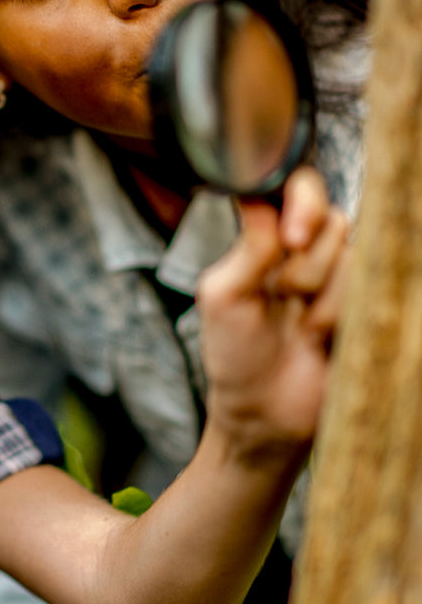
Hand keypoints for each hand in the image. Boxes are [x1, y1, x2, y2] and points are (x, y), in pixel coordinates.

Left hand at [197, 166, 348, 460]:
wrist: (266, 414)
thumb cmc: (236, 355)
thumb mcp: (224, 295)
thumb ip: (249, 245)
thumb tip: (258, 193)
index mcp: (272, 239)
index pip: (301, 188)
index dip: (305, 205)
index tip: (293, 238)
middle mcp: (314, 251)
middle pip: (335, 224)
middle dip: (306, 269)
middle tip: (284, 304)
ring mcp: (346, 279)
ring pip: (357, 259)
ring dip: (326, 302)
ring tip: (304, 331)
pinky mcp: (372, 306)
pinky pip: (378, 289)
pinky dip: (347, 319)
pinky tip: (326, 341)